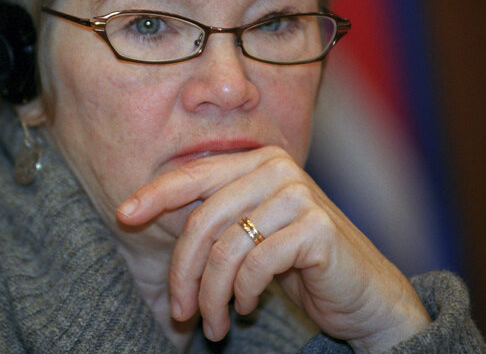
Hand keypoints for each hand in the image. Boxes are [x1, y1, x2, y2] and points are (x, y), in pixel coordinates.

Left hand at [116, 146, 430, 351]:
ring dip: (211, 295)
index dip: (154, 195)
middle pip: (203, 220)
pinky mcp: (317, 228)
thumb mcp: (247, 233)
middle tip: (180, 312)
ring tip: (214, 323)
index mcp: (257, 161)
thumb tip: (138, 212)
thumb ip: (212, 218)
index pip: (193, 175)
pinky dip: (244, 294)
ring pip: (226, 249)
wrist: (362, 292)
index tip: (123, 215)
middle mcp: (277, 168)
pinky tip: (248, 307)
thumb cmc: (296, 263)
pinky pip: (256, 265)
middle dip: (183, 272)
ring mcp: (299, 195)